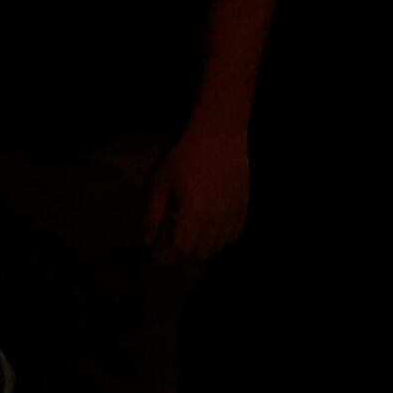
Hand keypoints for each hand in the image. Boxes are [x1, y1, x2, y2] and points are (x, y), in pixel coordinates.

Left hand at [147, 112, 253, 263]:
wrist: (220, 134)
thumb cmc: (187, 155)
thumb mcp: (163, 182)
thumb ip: (154, 214)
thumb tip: (148, 240)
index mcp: (194, 213)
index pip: (182, 250)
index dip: (168, 257)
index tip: (158, 253)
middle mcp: (216, 218)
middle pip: (200, 254)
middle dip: (183, 256)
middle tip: (171, 246)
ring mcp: (232, 214)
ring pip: (218, 247)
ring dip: (202, 250)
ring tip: (190, 238)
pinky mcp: (243, 208)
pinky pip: (234, 235)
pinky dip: (221, 241)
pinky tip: (210, 233)